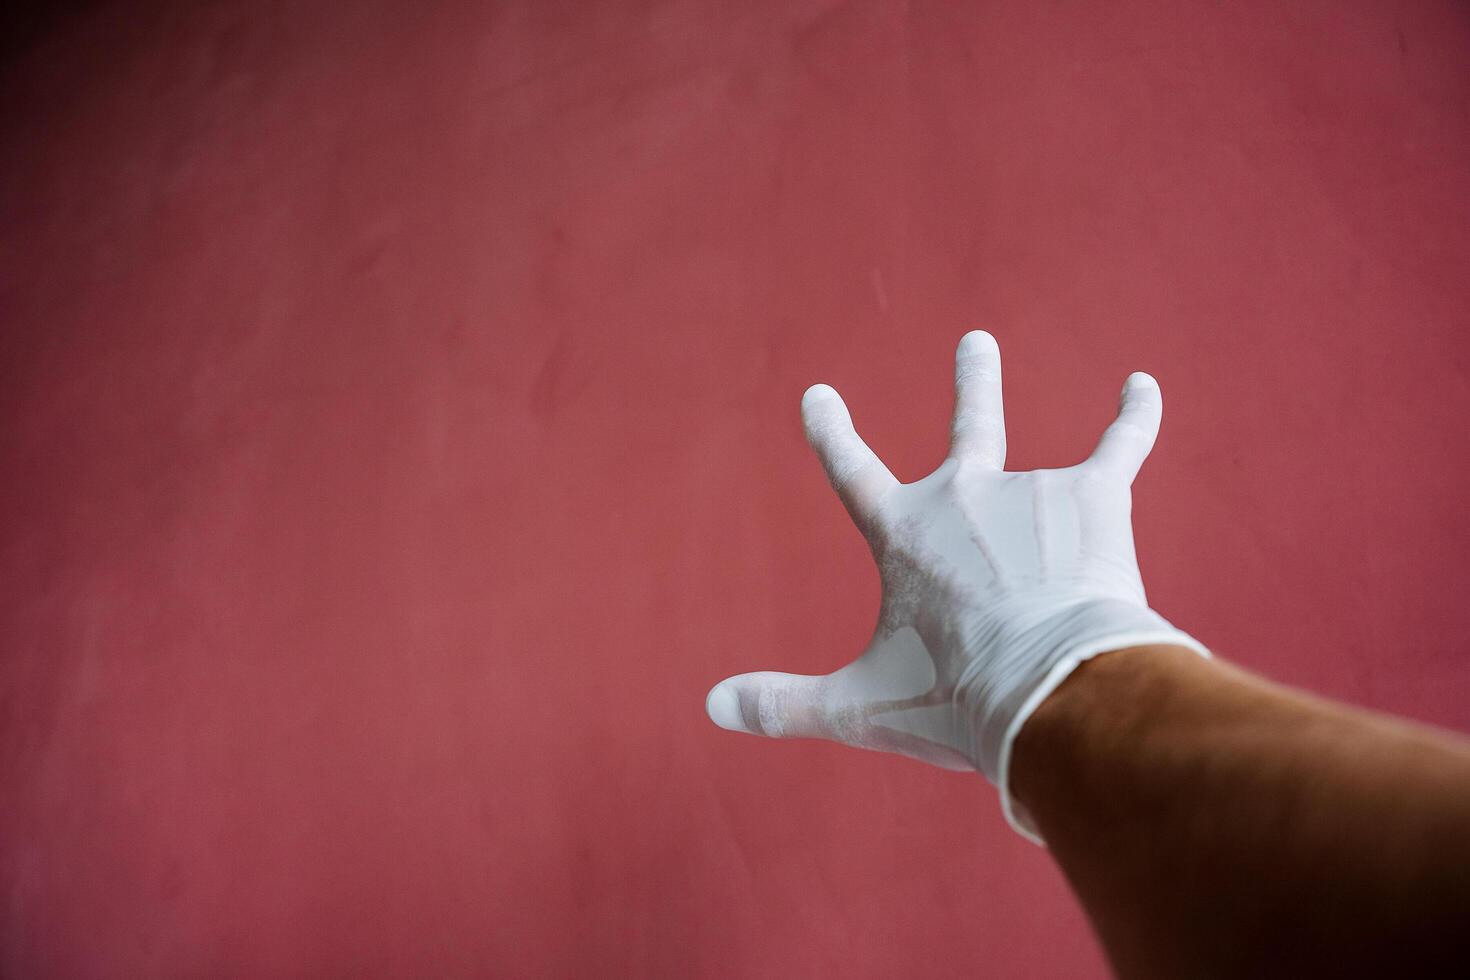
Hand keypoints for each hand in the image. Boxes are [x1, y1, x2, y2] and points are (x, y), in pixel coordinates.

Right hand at [704, 332, 1207, 841]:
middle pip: (965, 427)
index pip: (853, 472)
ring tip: (1047, 369)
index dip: (834, 433)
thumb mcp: (860, 706)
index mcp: (904, 536)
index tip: (820, 396)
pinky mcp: (1090, 496)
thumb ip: (784, 704)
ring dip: (1027, 406)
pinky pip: (1118, 444)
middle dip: (972, 383)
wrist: (1049, 688)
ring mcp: (1026, 489)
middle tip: (977, 342)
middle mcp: (961, 497)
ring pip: (1028, 436)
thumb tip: (710, 706)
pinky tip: (1142, 386)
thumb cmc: (953, 697)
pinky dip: (1132, 415)